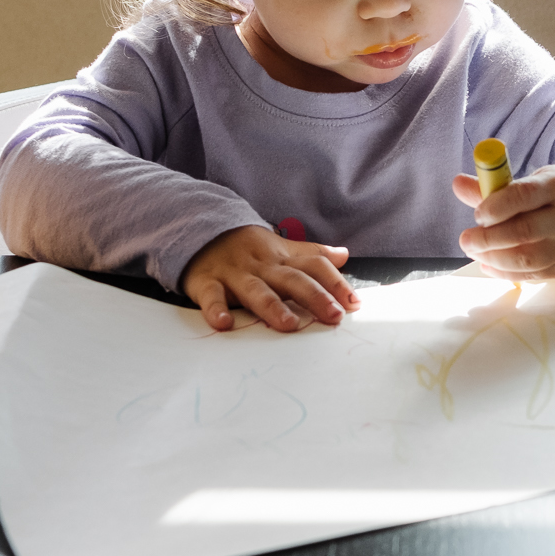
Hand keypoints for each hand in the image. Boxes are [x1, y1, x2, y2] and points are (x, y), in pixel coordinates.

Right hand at [180, 225, 357, 331]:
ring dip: (273, 306)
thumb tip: (344, 255)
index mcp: (282, 258)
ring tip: (289, 324)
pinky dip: (216, 309)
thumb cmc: (247, 248)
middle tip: (334, 316)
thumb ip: (311, 253)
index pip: (314, 266)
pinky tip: (224, 323)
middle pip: (292, 279)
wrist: (200, 231)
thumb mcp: (280, 247)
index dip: (335, 282)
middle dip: (315, 297)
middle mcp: (262, 266)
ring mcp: (235, 274)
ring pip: (256, 290)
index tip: (355, 303)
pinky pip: (212, 296)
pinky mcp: (207, 282)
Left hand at [452, 164, 554, 280]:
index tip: (477, 215)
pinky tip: (489, 264)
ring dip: (494, 258)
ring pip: (528, 259)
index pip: (524, 196)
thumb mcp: (533, 182)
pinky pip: (534, 275)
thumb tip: (457, 184)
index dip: (496, 207)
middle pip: (525, 231)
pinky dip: (506, 273)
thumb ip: (495, 187)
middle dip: (488, 239)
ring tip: (476, 251)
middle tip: (466, 239)